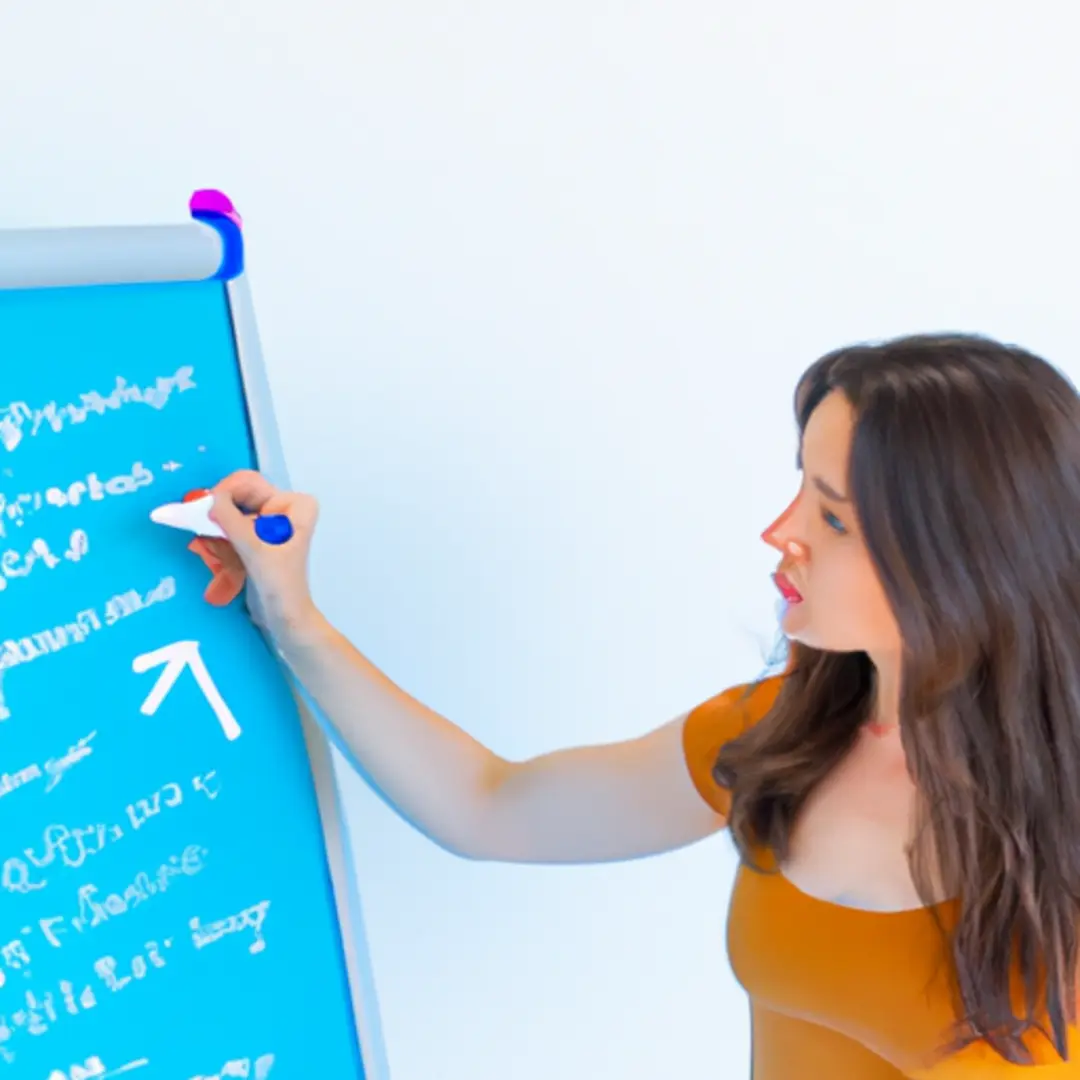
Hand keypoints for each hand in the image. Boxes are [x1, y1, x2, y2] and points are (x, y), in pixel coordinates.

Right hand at [187, 469, 320, 632]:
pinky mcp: (255, 539)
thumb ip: (232, 521)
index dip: (227, 493)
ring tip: (202, 535)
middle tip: (197, 520)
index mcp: (294, 505)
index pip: (252, 484)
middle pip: (240, 494)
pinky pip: (231, 526)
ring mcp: (269, 524)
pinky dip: (217, 533)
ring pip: (232, 510)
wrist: (285, 618)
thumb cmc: (279, 585)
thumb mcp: (255, 551)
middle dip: (218, 507)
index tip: (209, 511)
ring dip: (215, 522)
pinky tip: (207, 542)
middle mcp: (283, 509)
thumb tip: (210, 498)